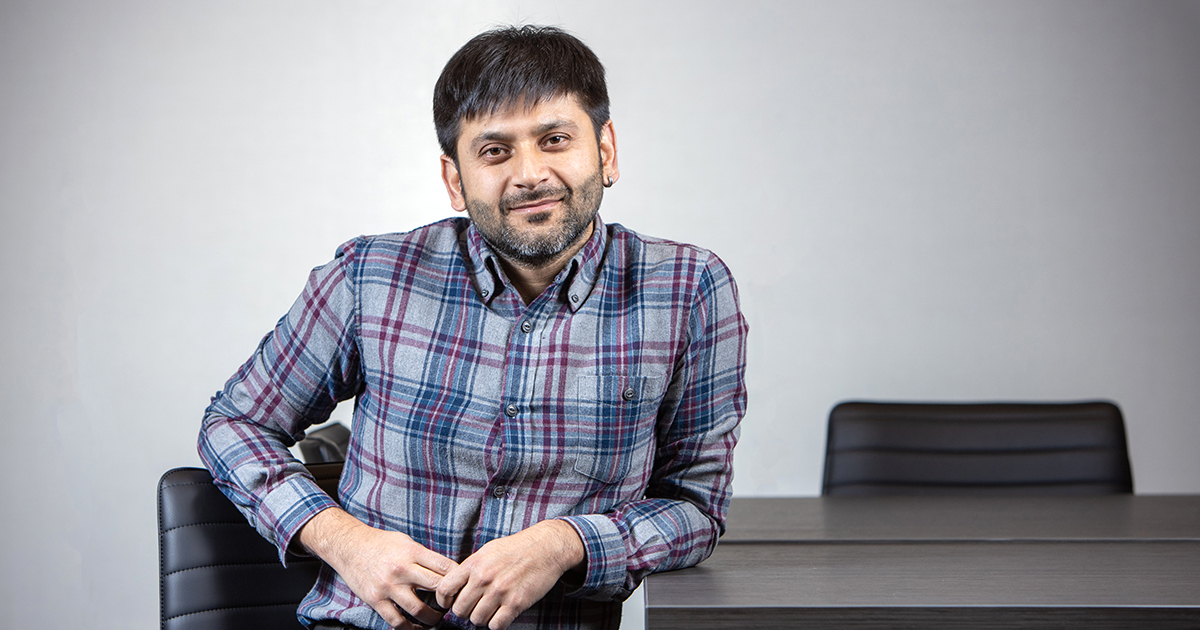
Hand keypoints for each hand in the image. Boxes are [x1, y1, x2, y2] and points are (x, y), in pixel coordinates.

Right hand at [299, 507, 457, 628]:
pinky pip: (397, 621)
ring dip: (433, 618)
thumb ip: (425, 556)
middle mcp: (402, 569)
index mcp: (412, 552)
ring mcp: (388, 586)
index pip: (445, 567)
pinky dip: (410, 628)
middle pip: (437, 587)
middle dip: (449, 599)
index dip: (458, 579)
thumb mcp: (406, 541)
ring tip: (437, 618)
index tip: (462, 586)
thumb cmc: (381, 543)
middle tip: (453, 604)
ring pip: (419, 610)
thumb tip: (449, 570)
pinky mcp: (376, 600)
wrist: (349, 546)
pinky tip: (417, 627)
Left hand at [435, 519, 584, 629]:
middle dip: (465, 612)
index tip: (450, 603)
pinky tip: (502, 615)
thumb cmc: (517, 548)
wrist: (546, 547)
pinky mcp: (516, 603)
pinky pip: (496, 625)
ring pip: (477, 620)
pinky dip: (497, 624)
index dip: (444, 601)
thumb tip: (456, 586)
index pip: (445, 589)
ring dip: (482, 619)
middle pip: (460, 610)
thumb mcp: (488, 551)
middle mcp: (484, 578)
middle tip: (475, 607)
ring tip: (490, 610)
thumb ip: (471, 568)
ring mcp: (500, 592)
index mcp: (474, 564)